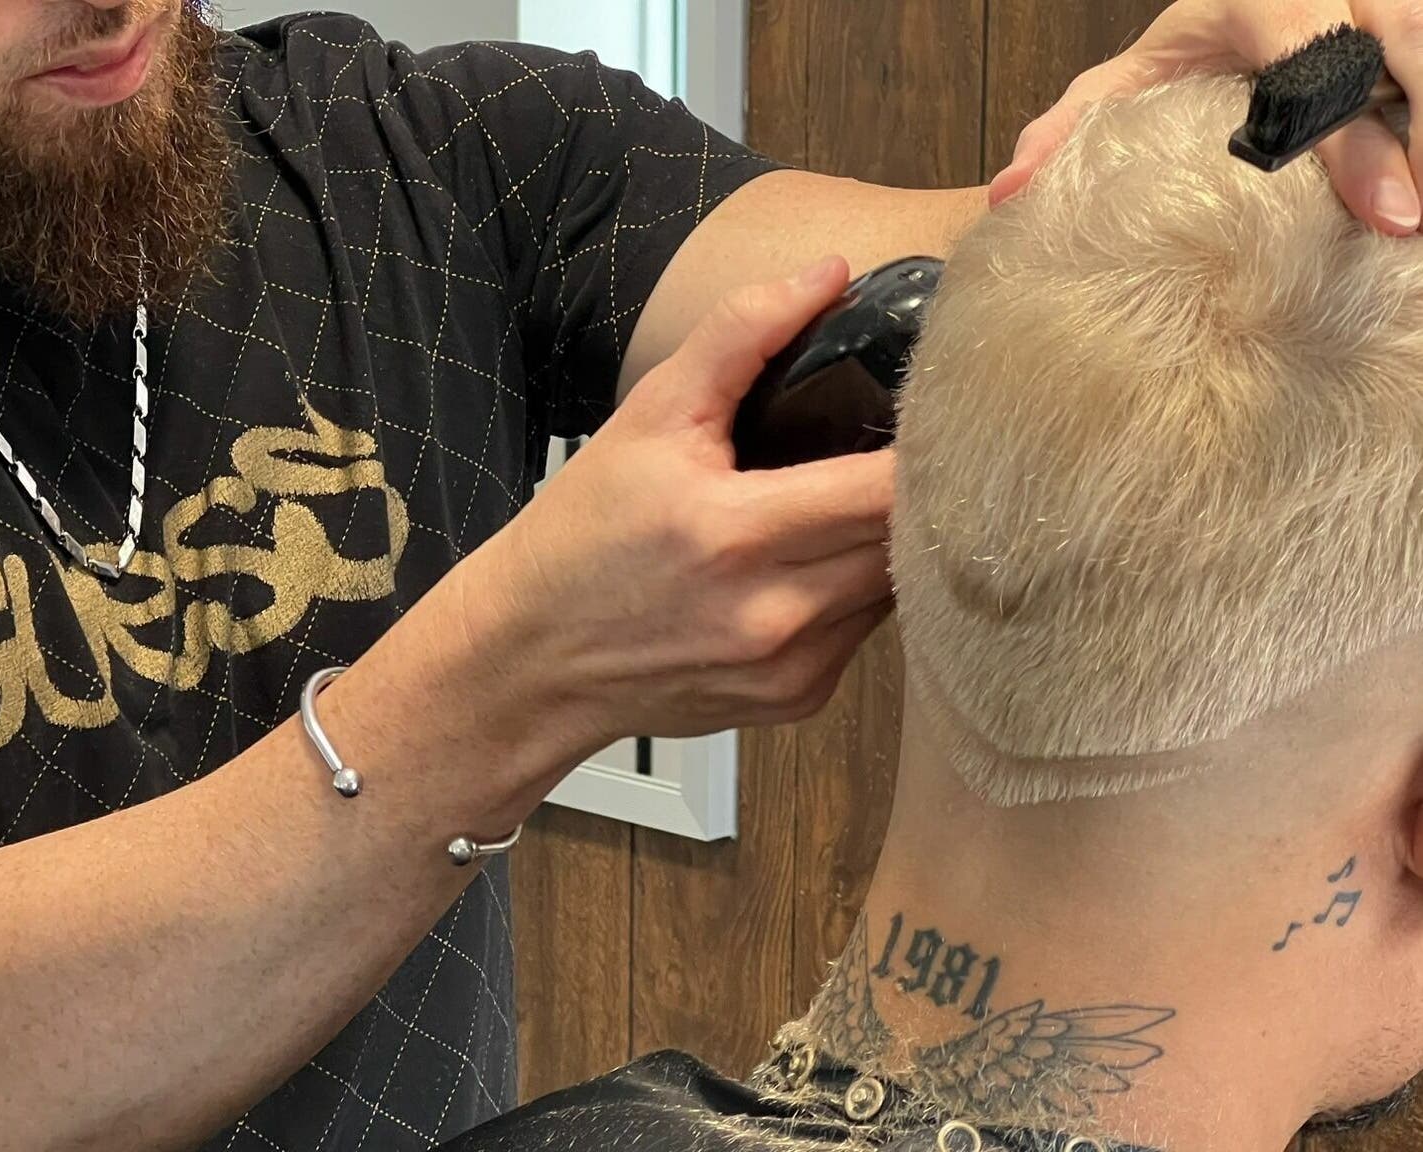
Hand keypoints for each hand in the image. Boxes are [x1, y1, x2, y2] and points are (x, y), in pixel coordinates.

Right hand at [461, 258, 895, 746]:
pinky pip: (867, 632)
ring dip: (893, 543)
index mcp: (736, 533)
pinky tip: (815, 566)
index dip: (929, 443)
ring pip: (900, 589)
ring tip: (855, 501)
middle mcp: (774, 613)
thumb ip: (739, 336)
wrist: (533, 660)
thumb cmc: (583, 536)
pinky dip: (858, 593)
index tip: (935, 407)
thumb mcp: (648, 418)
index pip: (887, 488)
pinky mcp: (798, 699)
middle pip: (911, 541)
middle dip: (919, 490)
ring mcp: (792, 668)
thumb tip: (827, 274)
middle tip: (911, 443)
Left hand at [990, 0, 1422, 235]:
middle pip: (1400, 45)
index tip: (1383, 215)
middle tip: (1415, 226)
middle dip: (1419, 137)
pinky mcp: (1408, 14)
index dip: (1347, 142)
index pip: (1312, 61)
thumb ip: (1068, 132)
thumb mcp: (1125, 84)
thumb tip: (1006, 194)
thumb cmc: (1187, 50)